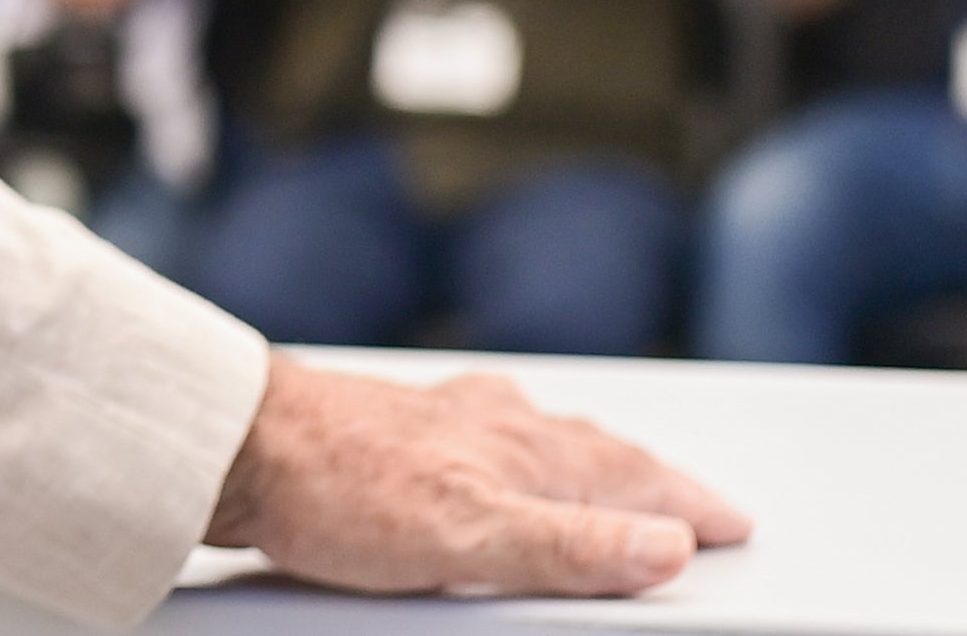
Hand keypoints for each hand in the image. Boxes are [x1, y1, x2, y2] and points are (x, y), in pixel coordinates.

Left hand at [208, 358, 744, 596]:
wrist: (235, 445)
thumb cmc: (339, 487)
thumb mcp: (470, 537)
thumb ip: (570, 543)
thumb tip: (667, 544)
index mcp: (521, 449)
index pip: (629, 477)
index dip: (684, 505)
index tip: (732, 523)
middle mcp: (488, 423)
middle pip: (591, 451)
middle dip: (647, 478)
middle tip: (690, 500)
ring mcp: (439, 422)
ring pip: (536, 438)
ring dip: (583, 460)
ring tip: (608, 472)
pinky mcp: (393, 433)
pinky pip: (482, 439)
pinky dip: (516, 453)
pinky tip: (489, 455)